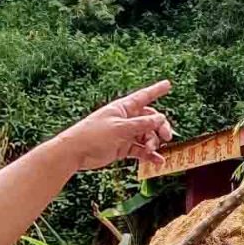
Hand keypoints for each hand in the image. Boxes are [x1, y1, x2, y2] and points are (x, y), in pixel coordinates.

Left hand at [60, 81, 174, 170]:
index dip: (156, 90)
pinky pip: (140, 149)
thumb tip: (161, 118)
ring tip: (152, 150)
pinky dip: (149, 155)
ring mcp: (125, 134)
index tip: (168, 84)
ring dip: (153, 143)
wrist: (75, 152)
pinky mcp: (122, 148)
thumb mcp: (120, 128)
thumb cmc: (94, 135)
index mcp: (123, 108)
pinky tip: (157, 160)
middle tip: (167, 137)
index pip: (144, 96)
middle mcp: (126, 119)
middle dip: (160, 127)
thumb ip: (142, 124)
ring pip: (146, 136)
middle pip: (150, 119)